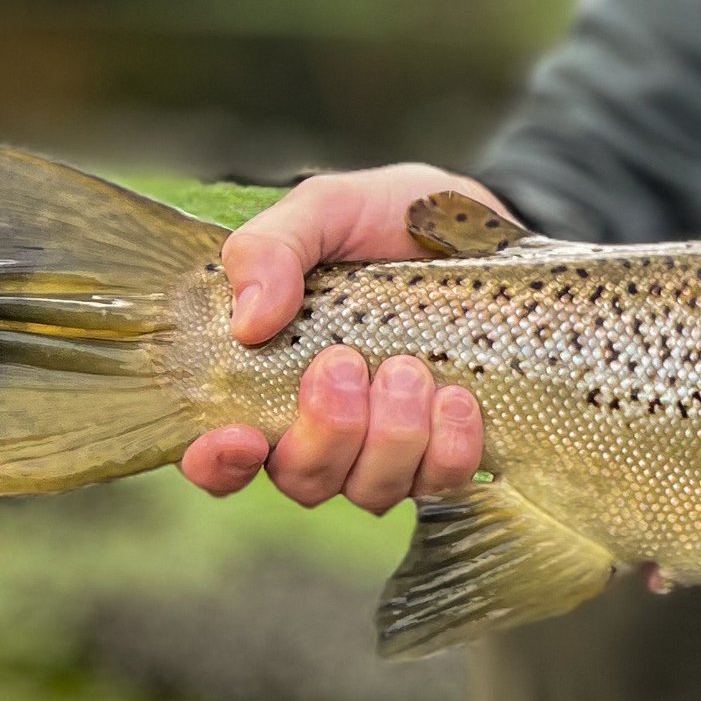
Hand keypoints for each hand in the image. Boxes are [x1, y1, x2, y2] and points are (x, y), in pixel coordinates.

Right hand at [178, 163, 503, 512]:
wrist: (481, 226)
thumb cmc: (388, 219)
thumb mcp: (325, 210)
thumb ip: (272, 250)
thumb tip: (247, 323)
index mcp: (270, 380)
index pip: (221, 459)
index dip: (219, 465)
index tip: (241, 436)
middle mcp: (325, 430)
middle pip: (303, 479)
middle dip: (326, 430)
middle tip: (347, 363)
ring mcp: (389, 450)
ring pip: (371, 490)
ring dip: (390, 436)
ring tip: (411, 369)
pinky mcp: (450, 451)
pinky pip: (442, 482)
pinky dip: (447, 446)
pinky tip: (456, 397)